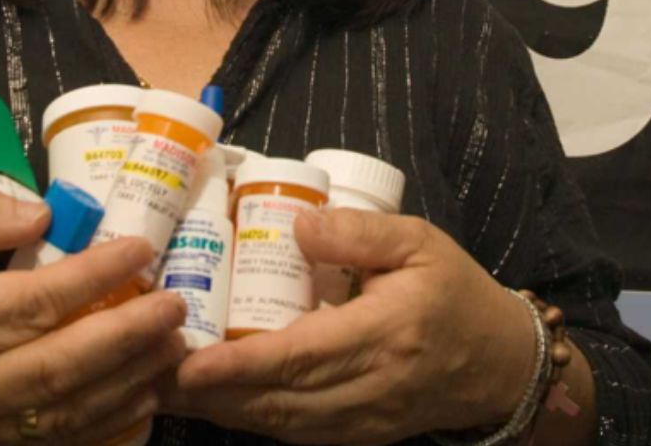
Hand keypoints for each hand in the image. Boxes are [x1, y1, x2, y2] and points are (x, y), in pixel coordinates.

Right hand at [0, 186, 186, 442]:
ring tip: (173, 343)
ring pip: (66, 409)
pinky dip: (109, 421)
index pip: (31, 301)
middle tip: (173, 304)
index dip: (92, 276)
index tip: (139, 248)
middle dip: (126, 334)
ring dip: (129, 379)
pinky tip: (147, 393)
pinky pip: (58, 440)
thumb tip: (44, 213)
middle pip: (58, 363)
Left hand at [166, 209, 537, 443]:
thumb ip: (358, 233)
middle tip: (150, 370)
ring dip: (223, 410)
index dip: (237, 367)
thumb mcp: (419, 243)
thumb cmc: (455, 292)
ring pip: (281, 423)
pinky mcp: (359, 435)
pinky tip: (217, 400)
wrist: (500, 362)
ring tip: (166, 386)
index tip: (186, 362)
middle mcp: (370, 387)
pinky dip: (252, 418)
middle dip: (210, 393)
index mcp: (385, 334)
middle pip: (278, 400)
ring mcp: (364, 420)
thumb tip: (296, 226)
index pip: (299, 357)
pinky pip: (296, 432)